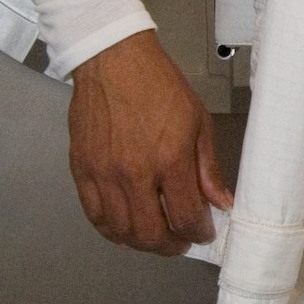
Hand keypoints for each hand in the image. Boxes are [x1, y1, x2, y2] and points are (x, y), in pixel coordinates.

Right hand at [67, 29, 233, 253]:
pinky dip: (111, 229)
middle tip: (179, 240)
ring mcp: (104, 172)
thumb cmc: (155, 82)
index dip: (198, 233)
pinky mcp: (82, 168)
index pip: (185, 217)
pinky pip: (94, 215)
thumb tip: (221, 201)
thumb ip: (208, 167)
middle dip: (171, 245)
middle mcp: (134, 171)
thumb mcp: (198, 121)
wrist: (113, 58)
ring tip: (154, 236)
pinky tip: (124, 227)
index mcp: (169, 158)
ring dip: (141, 243)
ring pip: (121, 231)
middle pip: (152, 234)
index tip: (202, 231)